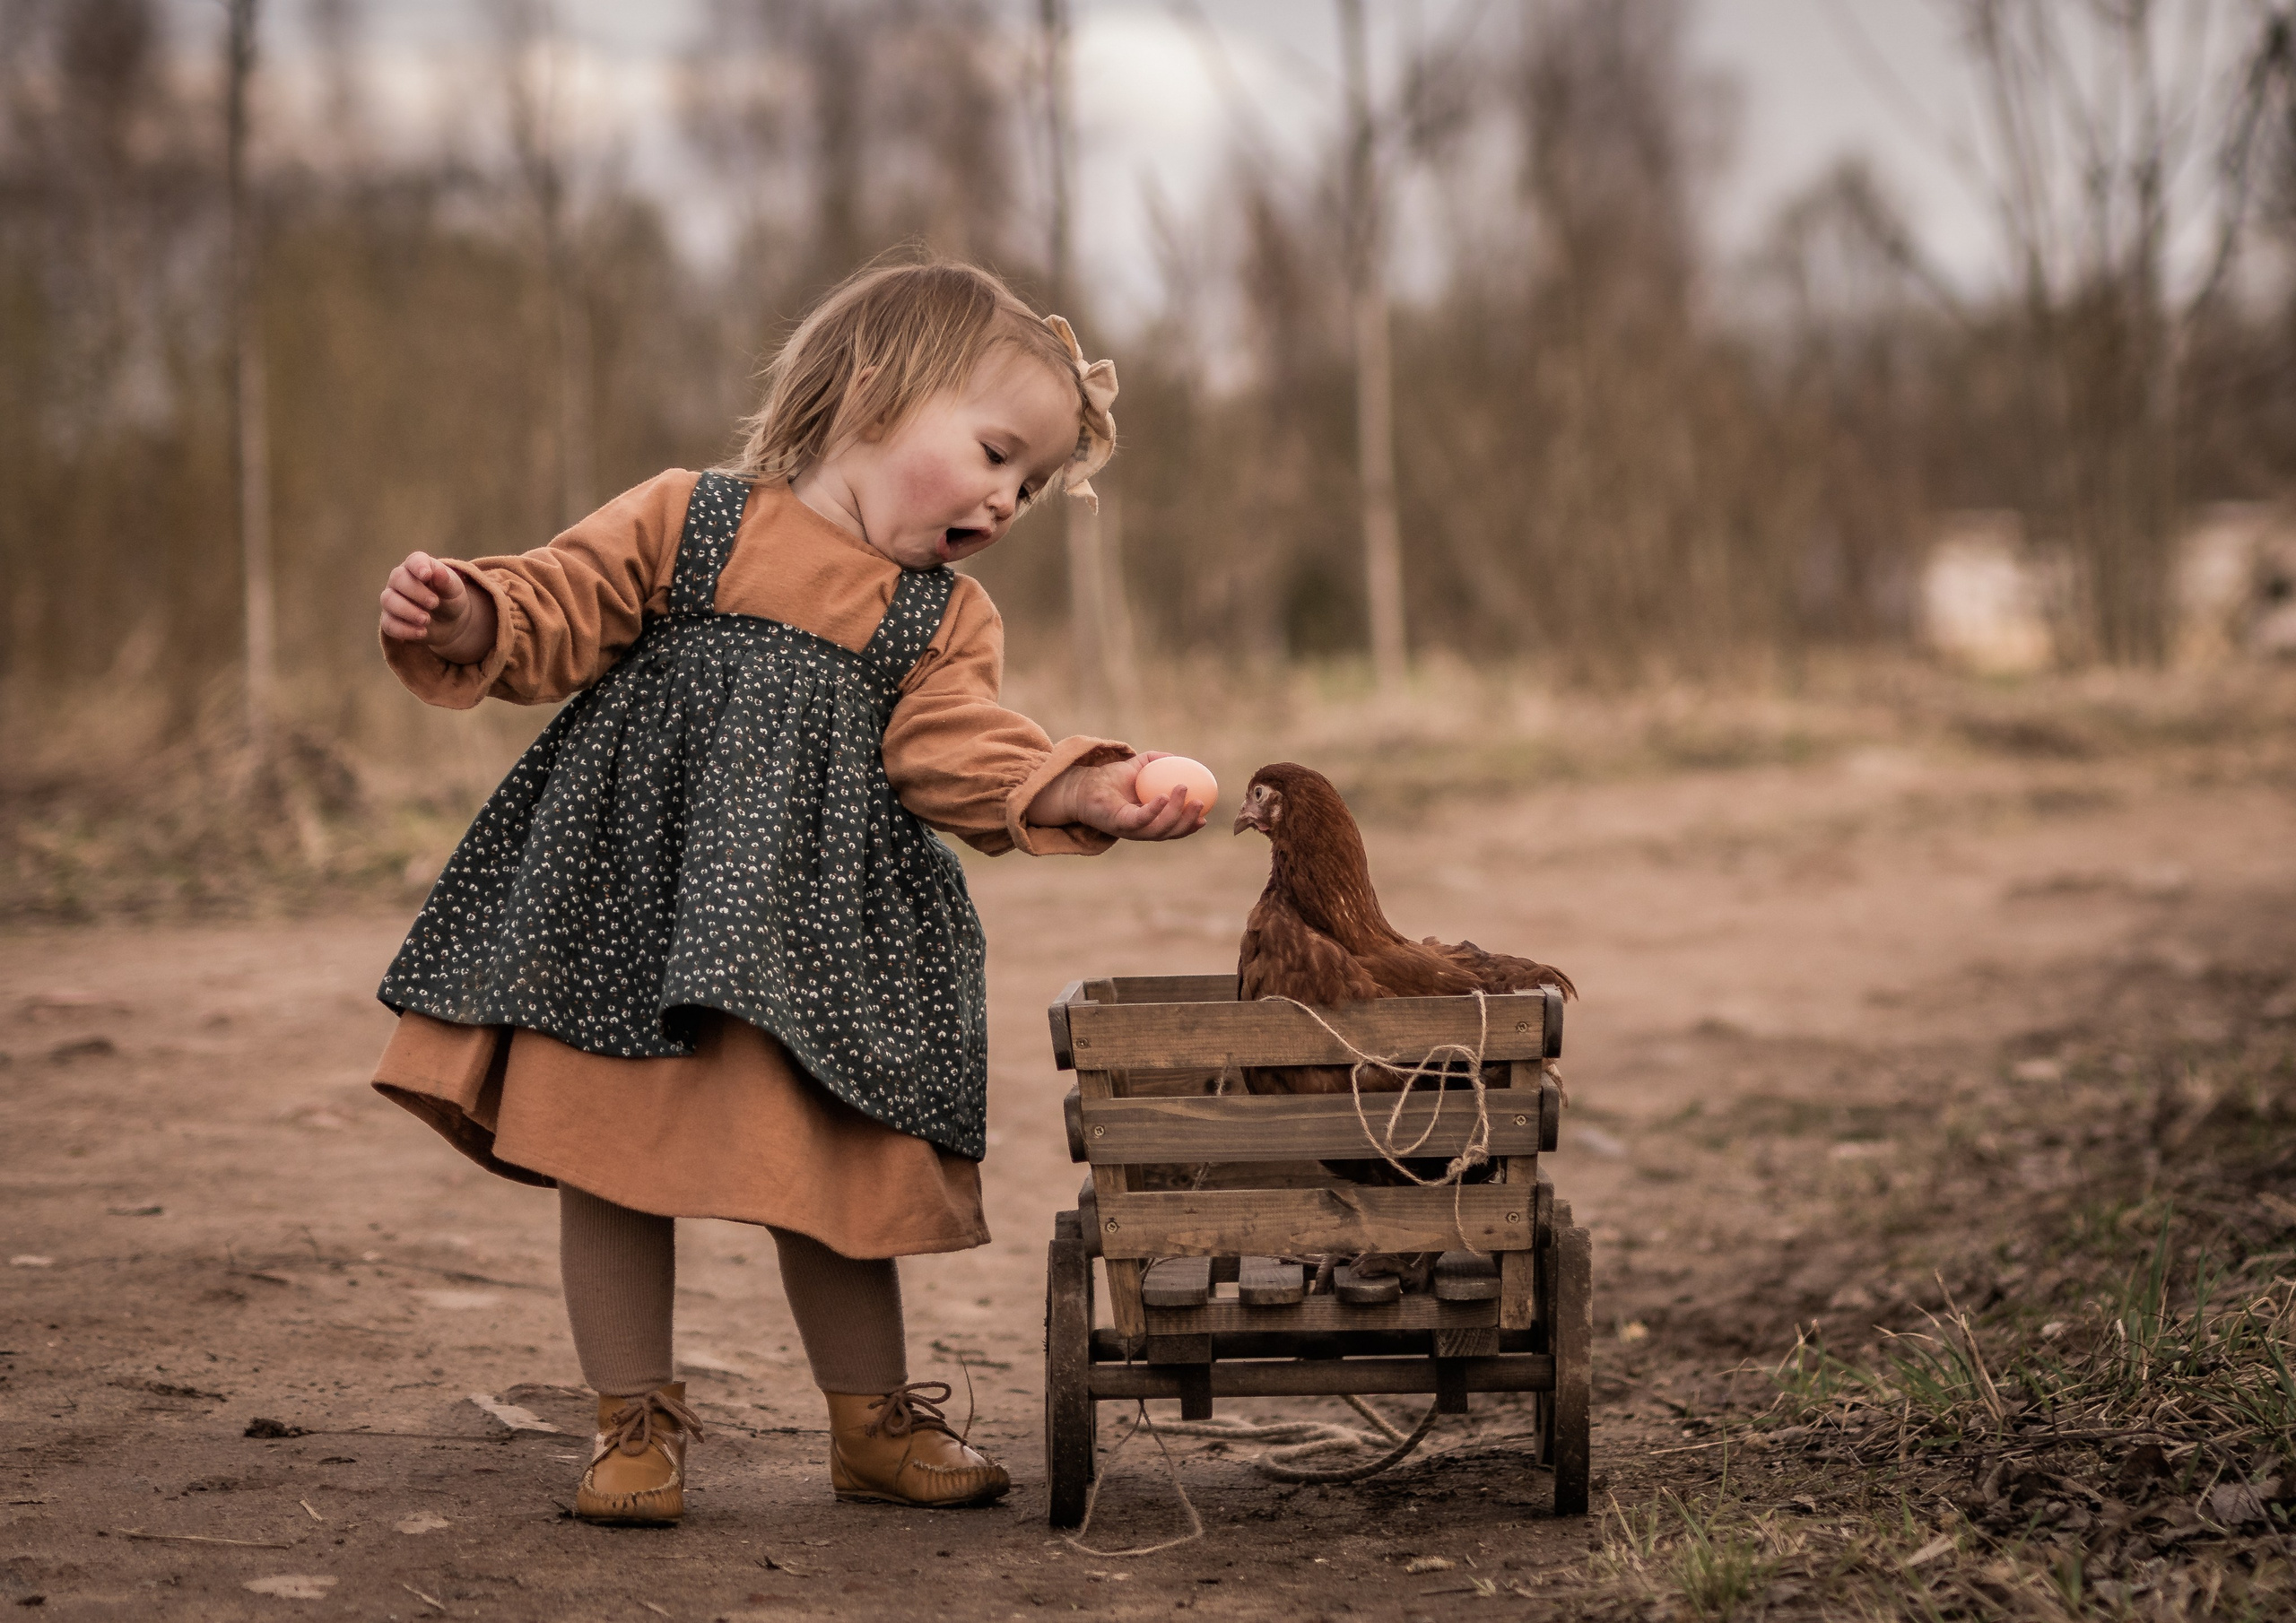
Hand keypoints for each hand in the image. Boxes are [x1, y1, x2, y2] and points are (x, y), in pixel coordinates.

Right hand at [380, 551, 495, 664]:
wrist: (448, 623)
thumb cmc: (450, 599)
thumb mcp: (454, 591)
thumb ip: (447, 581)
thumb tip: (439, 572)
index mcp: (418, 566)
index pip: (414, 561)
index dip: (418, 566)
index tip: (427, 575)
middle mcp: (400, 579)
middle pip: (397, 578)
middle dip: (415, 592)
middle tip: (434, 603)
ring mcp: (392, 599)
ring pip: (388, 600)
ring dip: (407, 611)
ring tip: (426, 620)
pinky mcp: (390, 619)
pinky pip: (388, 624)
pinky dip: (404, 630)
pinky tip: (422, 633)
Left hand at [1028, 751, 1208, 841]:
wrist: (1081, 785)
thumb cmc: (1109, 778)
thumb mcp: (1137, 767)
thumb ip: (1156, 762)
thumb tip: (1178, 759)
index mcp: (1147, 822)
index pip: (1173, 829)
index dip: (1190, 826)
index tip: (1204, 816)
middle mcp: (1139, 830)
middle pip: (1170, 832)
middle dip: (1188, 821)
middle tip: (1200, 801)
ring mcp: (1129, 829)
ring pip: (1159, 828)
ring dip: (1175, 812)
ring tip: (1184, 789)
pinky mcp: (1118, 823)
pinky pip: (1140, 819)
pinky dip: (1154, 810)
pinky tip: (1163, 796)